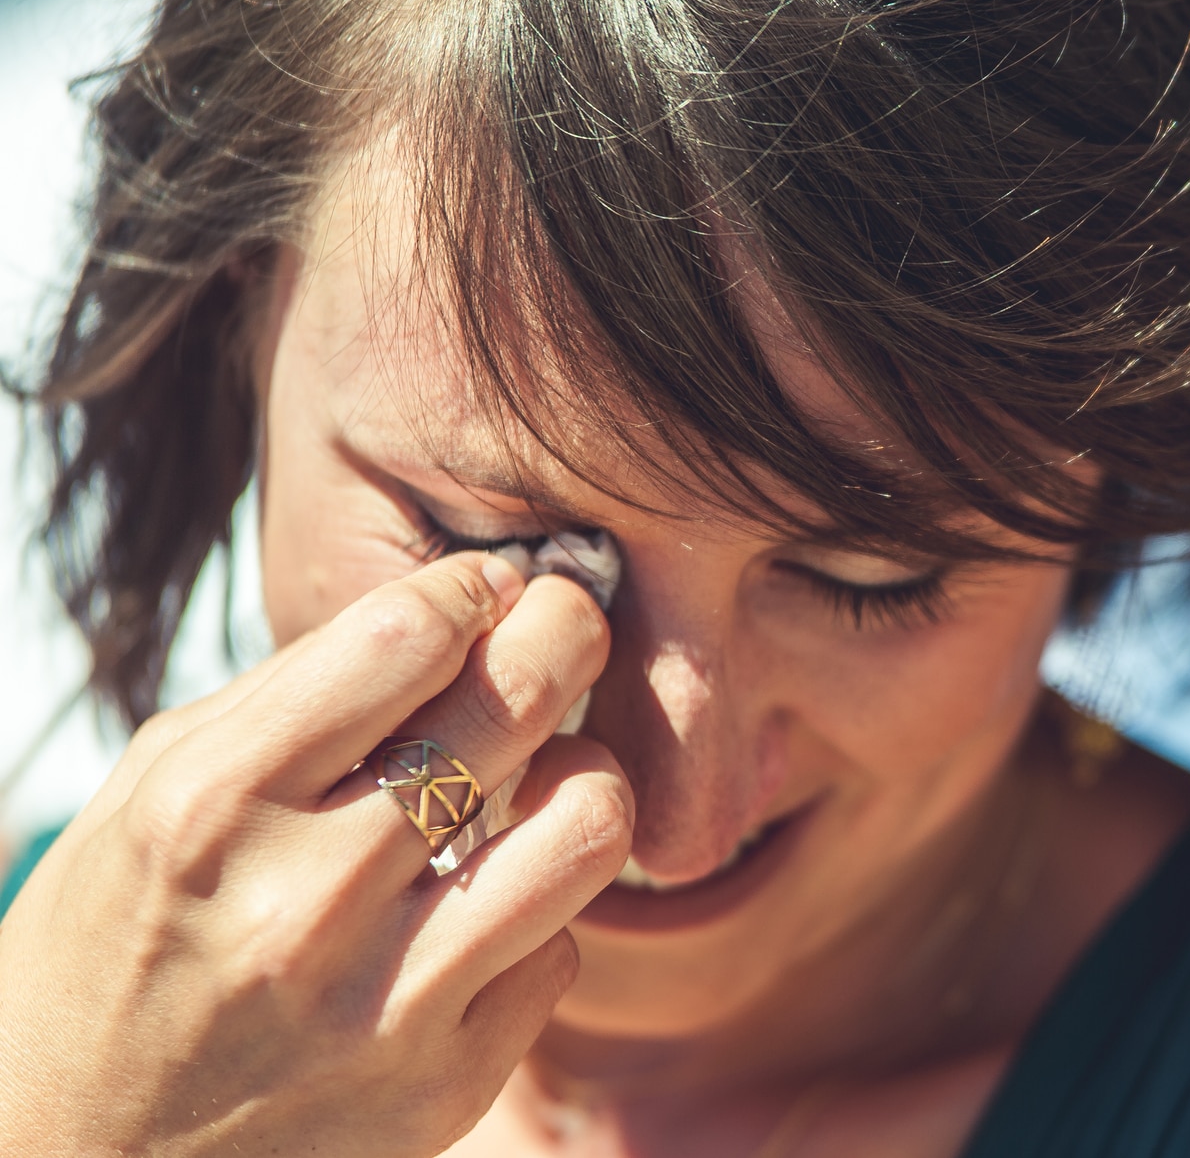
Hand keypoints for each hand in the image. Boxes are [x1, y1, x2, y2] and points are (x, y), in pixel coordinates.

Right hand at [0, 553, 629, 1155]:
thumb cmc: (117, 948)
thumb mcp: (153, 793)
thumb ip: (294, 694)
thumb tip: (454, 604)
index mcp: (213, 807)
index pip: (403, 636)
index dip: (472, 587)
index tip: (489, 586)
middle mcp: (305, 902)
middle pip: (515, 703)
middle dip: (565, 634)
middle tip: (565, 629)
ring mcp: (386, 1004)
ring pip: (588, 824)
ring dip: (582, 774)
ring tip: (546, 773)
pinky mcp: (448, 1087)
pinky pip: (563, 946)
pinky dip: (535, 912)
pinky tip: (481, 908)